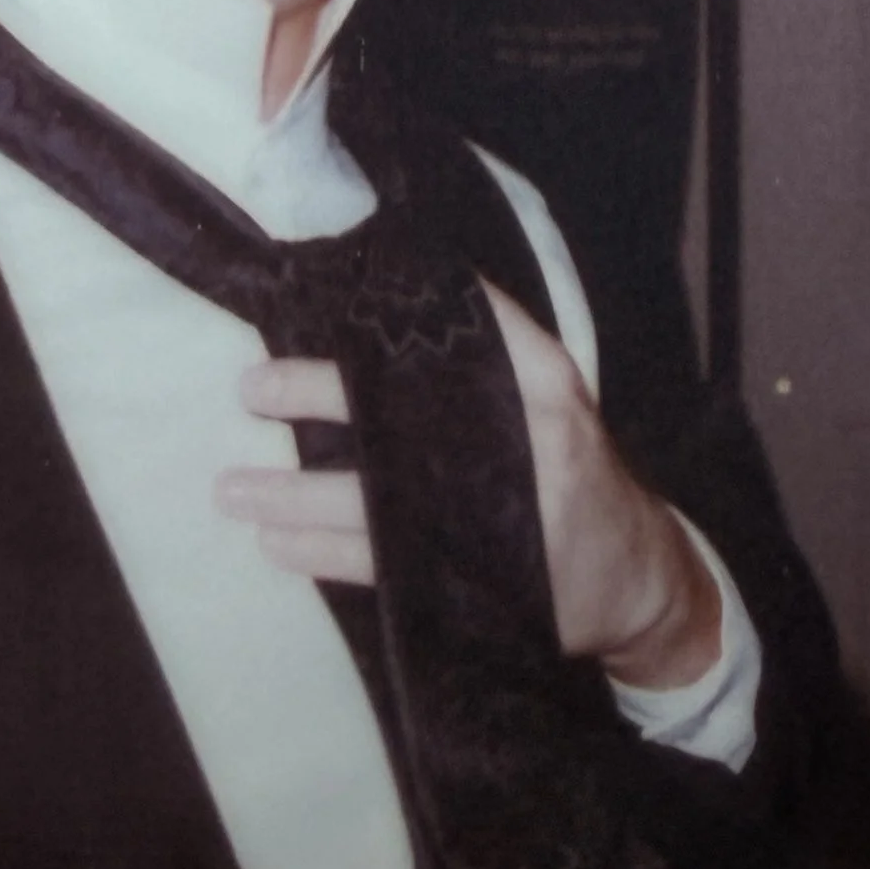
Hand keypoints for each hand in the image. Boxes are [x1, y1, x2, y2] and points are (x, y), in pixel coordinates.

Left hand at [224, 296, 720, 689]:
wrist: (637, 577)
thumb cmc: (566, 469)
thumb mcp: (546, 397)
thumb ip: (483, 354)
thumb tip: (381, 292)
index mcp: (543, 379)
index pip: (463, 325)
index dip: (384, 315)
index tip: (317, 302)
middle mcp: (526, 438)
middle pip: (399, 409)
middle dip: (315, 396)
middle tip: (250, 388)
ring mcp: (501, 513)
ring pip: (374, 500)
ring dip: (292, 496)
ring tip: (232, 490)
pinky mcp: (480, 577)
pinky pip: (380, 564)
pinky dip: (320, 553)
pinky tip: (277, 545)